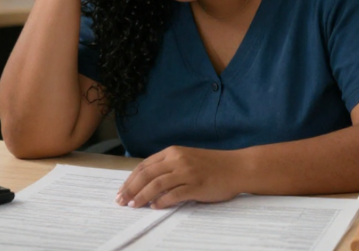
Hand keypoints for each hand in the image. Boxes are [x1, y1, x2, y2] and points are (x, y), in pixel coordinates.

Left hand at [115, 146, 244, 209]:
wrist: (237, 167)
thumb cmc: (212, 165)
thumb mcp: (187, 158)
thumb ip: (168, 166)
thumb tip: (147, 183)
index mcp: (173, 151)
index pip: (144, 165)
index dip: (130, 179)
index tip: (121, 190)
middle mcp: (178, 159)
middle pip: (146, 175)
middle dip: (130, 189)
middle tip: (121, 201)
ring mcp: (187, 172)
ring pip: (156, 185)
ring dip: (142, 196)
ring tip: (133, 205)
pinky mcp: (196, 185)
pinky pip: (173, 195)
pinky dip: (161, 202)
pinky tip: (154, 207)